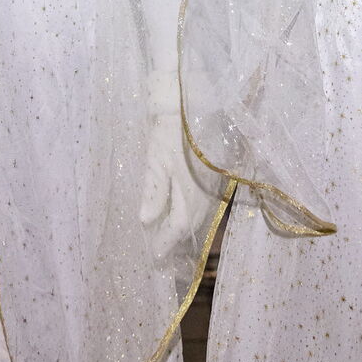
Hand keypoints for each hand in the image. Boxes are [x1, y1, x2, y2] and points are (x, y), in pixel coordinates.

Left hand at [139, 75, 212, 247]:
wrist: (193, 105)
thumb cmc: (169, 133)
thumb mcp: (156, 162)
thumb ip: (154, 193)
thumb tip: (146, 221)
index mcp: (189, 194)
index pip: (176, 227)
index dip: (165, 243)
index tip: (156, 256)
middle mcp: (204, 194)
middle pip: (190, 224)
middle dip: (175, 239)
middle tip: (162, 252)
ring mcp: (212, 186)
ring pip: (198, 215)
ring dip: (184, 226)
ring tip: (170, 237)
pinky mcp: (214, 176)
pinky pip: (203, 202)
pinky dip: (191, 213)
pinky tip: (182, 213)